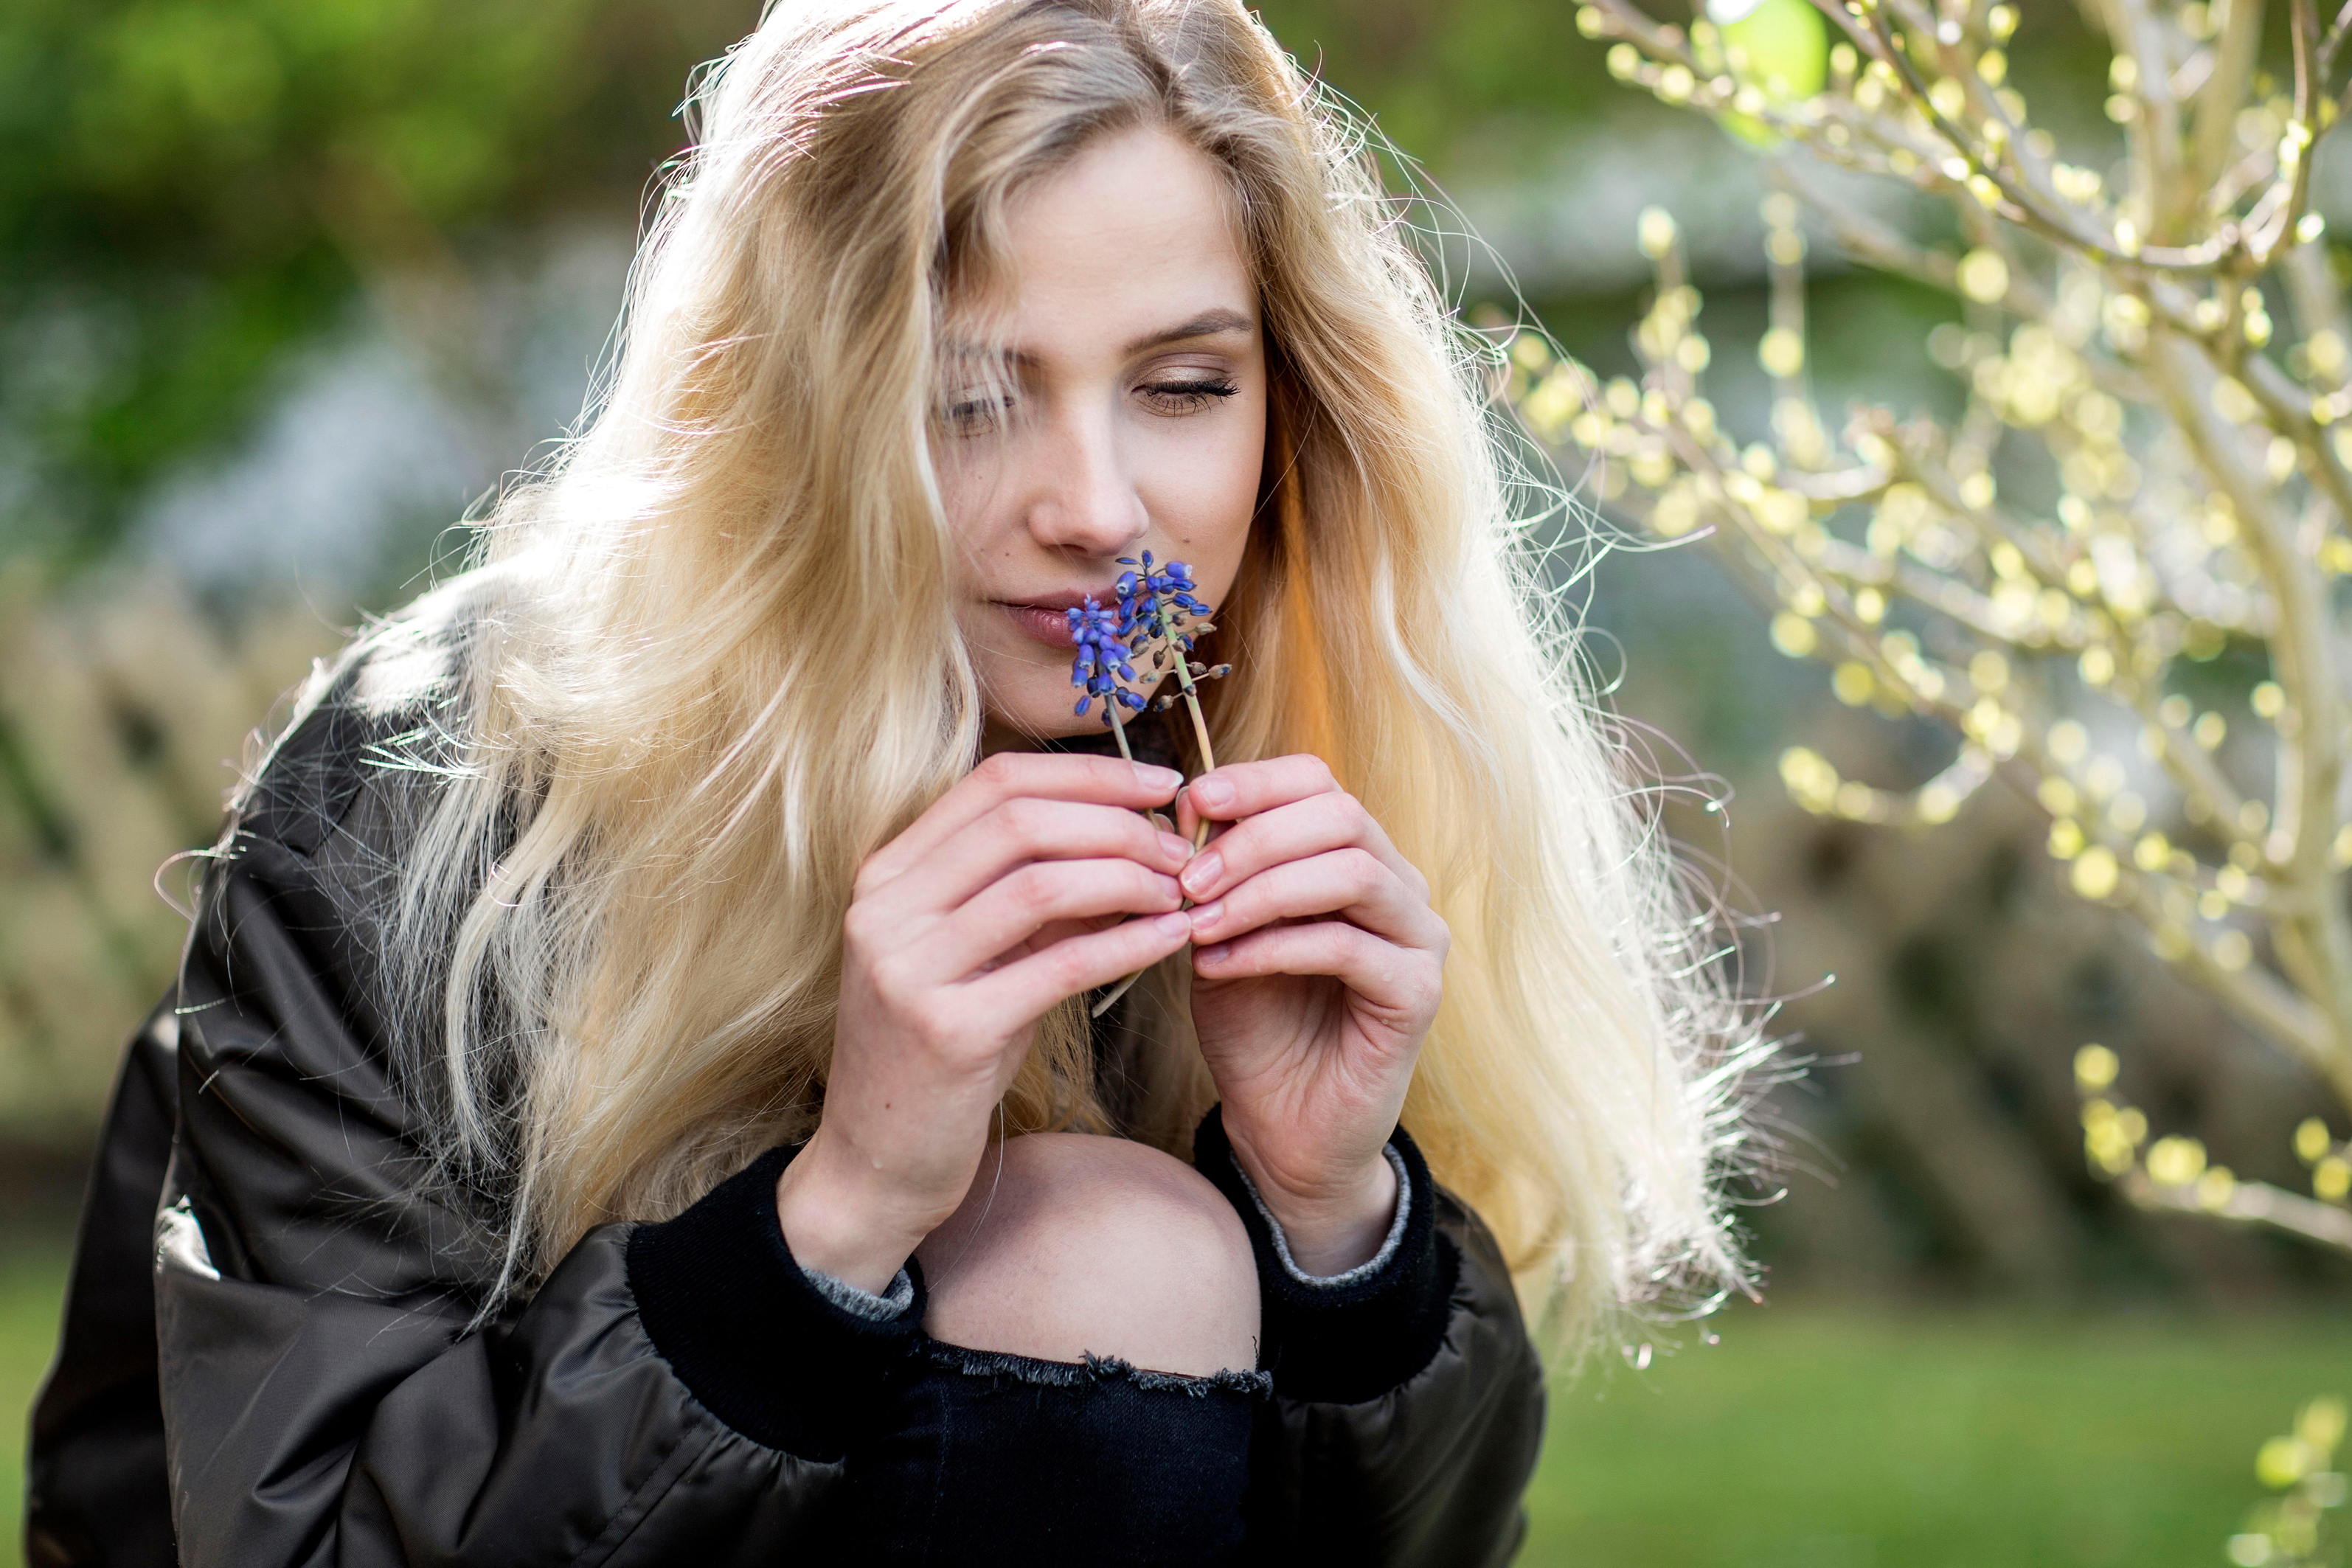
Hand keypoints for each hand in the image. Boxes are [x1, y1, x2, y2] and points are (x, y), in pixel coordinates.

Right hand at [776, 752, 1194, 1290]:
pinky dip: (1127, 943)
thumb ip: (1032, 896)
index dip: (1088, 773)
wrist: (874, 1166)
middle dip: (1118, 822)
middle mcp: (884, 909)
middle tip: (1181, 847)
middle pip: (1021, 819)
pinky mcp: (945, 1031)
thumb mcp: (976, 958)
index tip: (1161, 783)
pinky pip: (1058, 965)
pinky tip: (1171, 939)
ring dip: (1129, 878)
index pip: (997, 782)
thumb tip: (1129, 837)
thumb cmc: (938, 1055)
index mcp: (886, 874)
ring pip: (1042, 883)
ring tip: (1181, 891)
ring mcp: (907, 969)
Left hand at [1175, 756, 1447, 1273]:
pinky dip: (1274, 946)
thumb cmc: (1252, 1023)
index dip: (1254, 781)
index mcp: (1355, 854)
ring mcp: (1418, 938)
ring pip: (1351, 871)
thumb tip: (1182, 801)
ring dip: (1262, 889)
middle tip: (1186, 878)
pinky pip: (1348, 946)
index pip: (1318, 780)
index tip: (1188, 801)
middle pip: (1340, 814)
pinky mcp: (1417, 994)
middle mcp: (1400, 886)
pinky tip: (1217, 966)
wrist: (1282, 1127)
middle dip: (1253, 838)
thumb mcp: (1218, 930)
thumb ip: (1213, 870)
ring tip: (1198, 922)